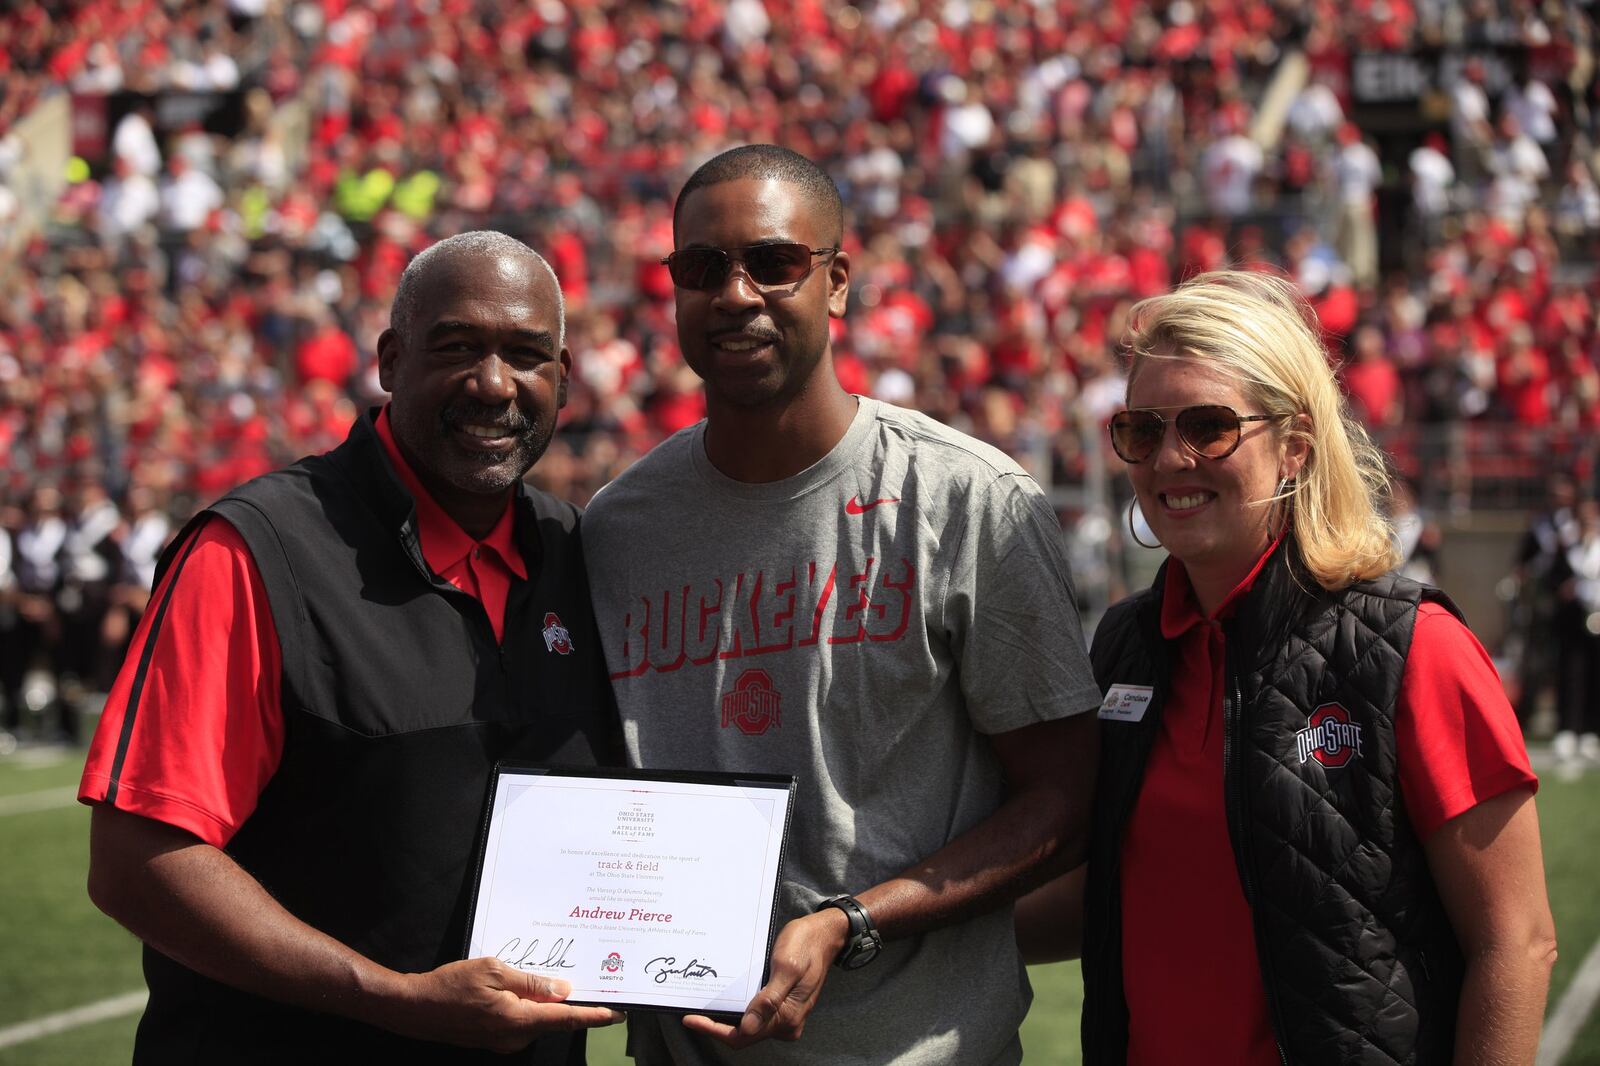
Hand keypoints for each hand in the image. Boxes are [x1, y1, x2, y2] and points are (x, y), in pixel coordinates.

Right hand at [379, 957, 622, 1053]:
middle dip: (575, 1004)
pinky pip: (522, 1022)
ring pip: (538, 1020)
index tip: (619, 1013)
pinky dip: (531, 1007)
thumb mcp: (493, 970)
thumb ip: (530, 982)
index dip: (594, 1015)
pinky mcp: (494, 1039)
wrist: (414, 1009)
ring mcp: (503, 1041)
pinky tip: (528, 989)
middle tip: (596, 983)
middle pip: (555, 1020)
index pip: (566, 1018)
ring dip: (549, 1003)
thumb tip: (562, 990)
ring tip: (558, 978)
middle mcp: (515, 1037)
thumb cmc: (450, 985)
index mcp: (518, 1020)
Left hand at [682, 908, 846, 1047]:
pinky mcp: (784, 1006)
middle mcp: (787, 1023)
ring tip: (703, 1007)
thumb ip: (769, 999)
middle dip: (717, 1027)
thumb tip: (748, 1027)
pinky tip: (726, 999)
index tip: (690, 1019)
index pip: (743, 1035)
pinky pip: (757, 1016)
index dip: (714, 1030)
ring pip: (749, 1027)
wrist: (825, 935)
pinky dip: (739, 1011)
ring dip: (726, 1020)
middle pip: (744, 1035)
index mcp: (787, 1016)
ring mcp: (786, 1016)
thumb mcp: (786, 967)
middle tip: (691, 1013)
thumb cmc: (806, 945)